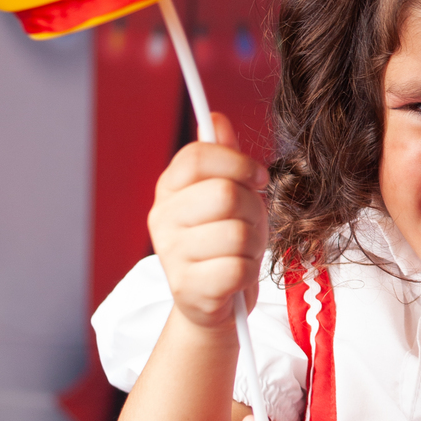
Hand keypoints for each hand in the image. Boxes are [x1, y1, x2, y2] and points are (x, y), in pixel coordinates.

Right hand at [147, 113, 268, 329]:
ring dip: (253, 244)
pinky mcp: (188, 288)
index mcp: (169, 188)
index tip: (258, 178)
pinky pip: (238, 268)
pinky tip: (235, 275)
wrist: (214, 302)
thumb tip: (215, 118)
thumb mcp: (228, 195)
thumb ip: (223, 158)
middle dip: (252, 210)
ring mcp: (171, 254)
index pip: (198, 156)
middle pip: (225, 194)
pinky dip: (248, 272)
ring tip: (242, 252)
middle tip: (250, 224)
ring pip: (237, 233)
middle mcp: (162, 218)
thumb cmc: (225, 243)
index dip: (238, 162)